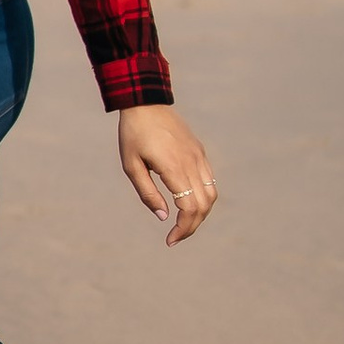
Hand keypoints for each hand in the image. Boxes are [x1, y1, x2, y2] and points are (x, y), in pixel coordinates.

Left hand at [117, 104, 216, 245]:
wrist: (145, 102)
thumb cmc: (133, 134)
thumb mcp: (131, 165)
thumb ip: (148, 193)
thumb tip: (164, 217)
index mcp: (174, 167)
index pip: (189, 208)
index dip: (183, 229)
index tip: (170, 240)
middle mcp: (191, 163)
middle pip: (204, 205)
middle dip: (192, 226)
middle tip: (175, 237)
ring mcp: (198, 156)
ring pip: (211, 194)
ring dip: (201, 214)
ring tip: (183, 223)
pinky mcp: (199, 152)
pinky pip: (209, 180)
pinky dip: (204, 197)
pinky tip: (188, 203)